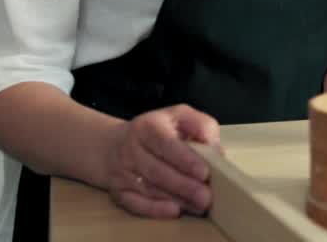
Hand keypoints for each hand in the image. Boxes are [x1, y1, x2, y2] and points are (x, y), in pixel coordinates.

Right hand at [104, 104, 220, 217]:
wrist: (111, 145)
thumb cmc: (156, 131)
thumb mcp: (179, 116)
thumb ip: (201, 126)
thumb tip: (215, 150)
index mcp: (148, 127)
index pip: (166, 144)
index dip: (185, 160)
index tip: (204, 172)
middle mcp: (131, 149)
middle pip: (158, 171)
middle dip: (184, 186)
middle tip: (206, 196)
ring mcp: (122, 172)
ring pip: (150, 189)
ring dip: (176, 199)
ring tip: (199, 205)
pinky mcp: (118, 191)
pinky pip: (134, 204)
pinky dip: (154, 210)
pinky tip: (174, 211)